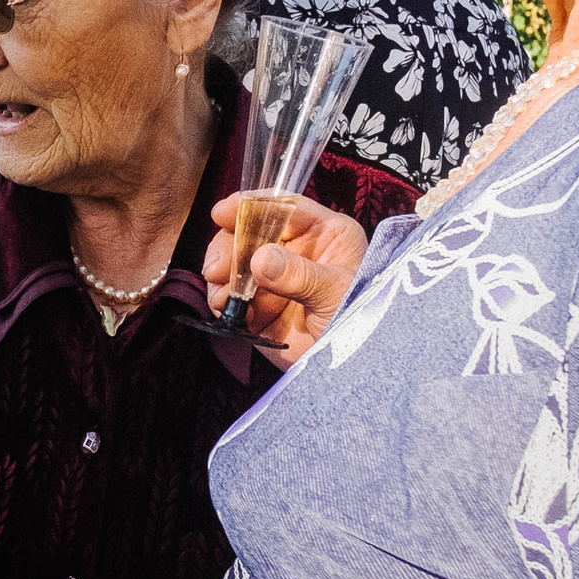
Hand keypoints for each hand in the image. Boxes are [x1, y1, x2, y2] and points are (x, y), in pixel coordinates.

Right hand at [204, 192, 369, 367]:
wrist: (352, 371)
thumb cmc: (360, 321)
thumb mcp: (336, 293)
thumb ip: (299, 274)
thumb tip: (259, 259)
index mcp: (325, 234)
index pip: (284, 208)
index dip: (251, 206)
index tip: (222, 212)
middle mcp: (297, 251)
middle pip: (250, 231)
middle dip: (229, 246)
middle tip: (218, 268)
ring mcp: (275, 279)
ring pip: (235, 261)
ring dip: (221, 274)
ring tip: (222, 293)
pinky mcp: (258, 307)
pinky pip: (230, 294)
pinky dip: (221, 298)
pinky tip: (225, 307)